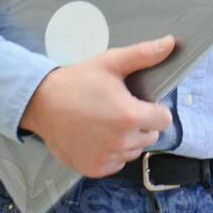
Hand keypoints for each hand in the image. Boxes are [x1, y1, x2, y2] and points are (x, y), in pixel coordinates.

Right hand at [19, 34, 175, 176]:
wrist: (42, 103)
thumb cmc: (78, 81)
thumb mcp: (111, 62)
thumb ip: (144, 54)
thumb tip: (170, 43)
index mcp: (130, 116)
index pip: (164, 120)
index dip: (156, 109)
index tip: (142, 102)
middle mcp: (121, 142)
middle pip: (151, 136)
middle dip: (142, 123)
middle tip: (121, 109)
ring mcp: (107, 158)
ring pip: (134, 150)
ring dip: (128, 139)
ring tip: (108, 122)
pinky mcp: (94, 168)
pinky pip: (117, 163)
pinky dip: (113, 152)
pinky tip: (99, 136)